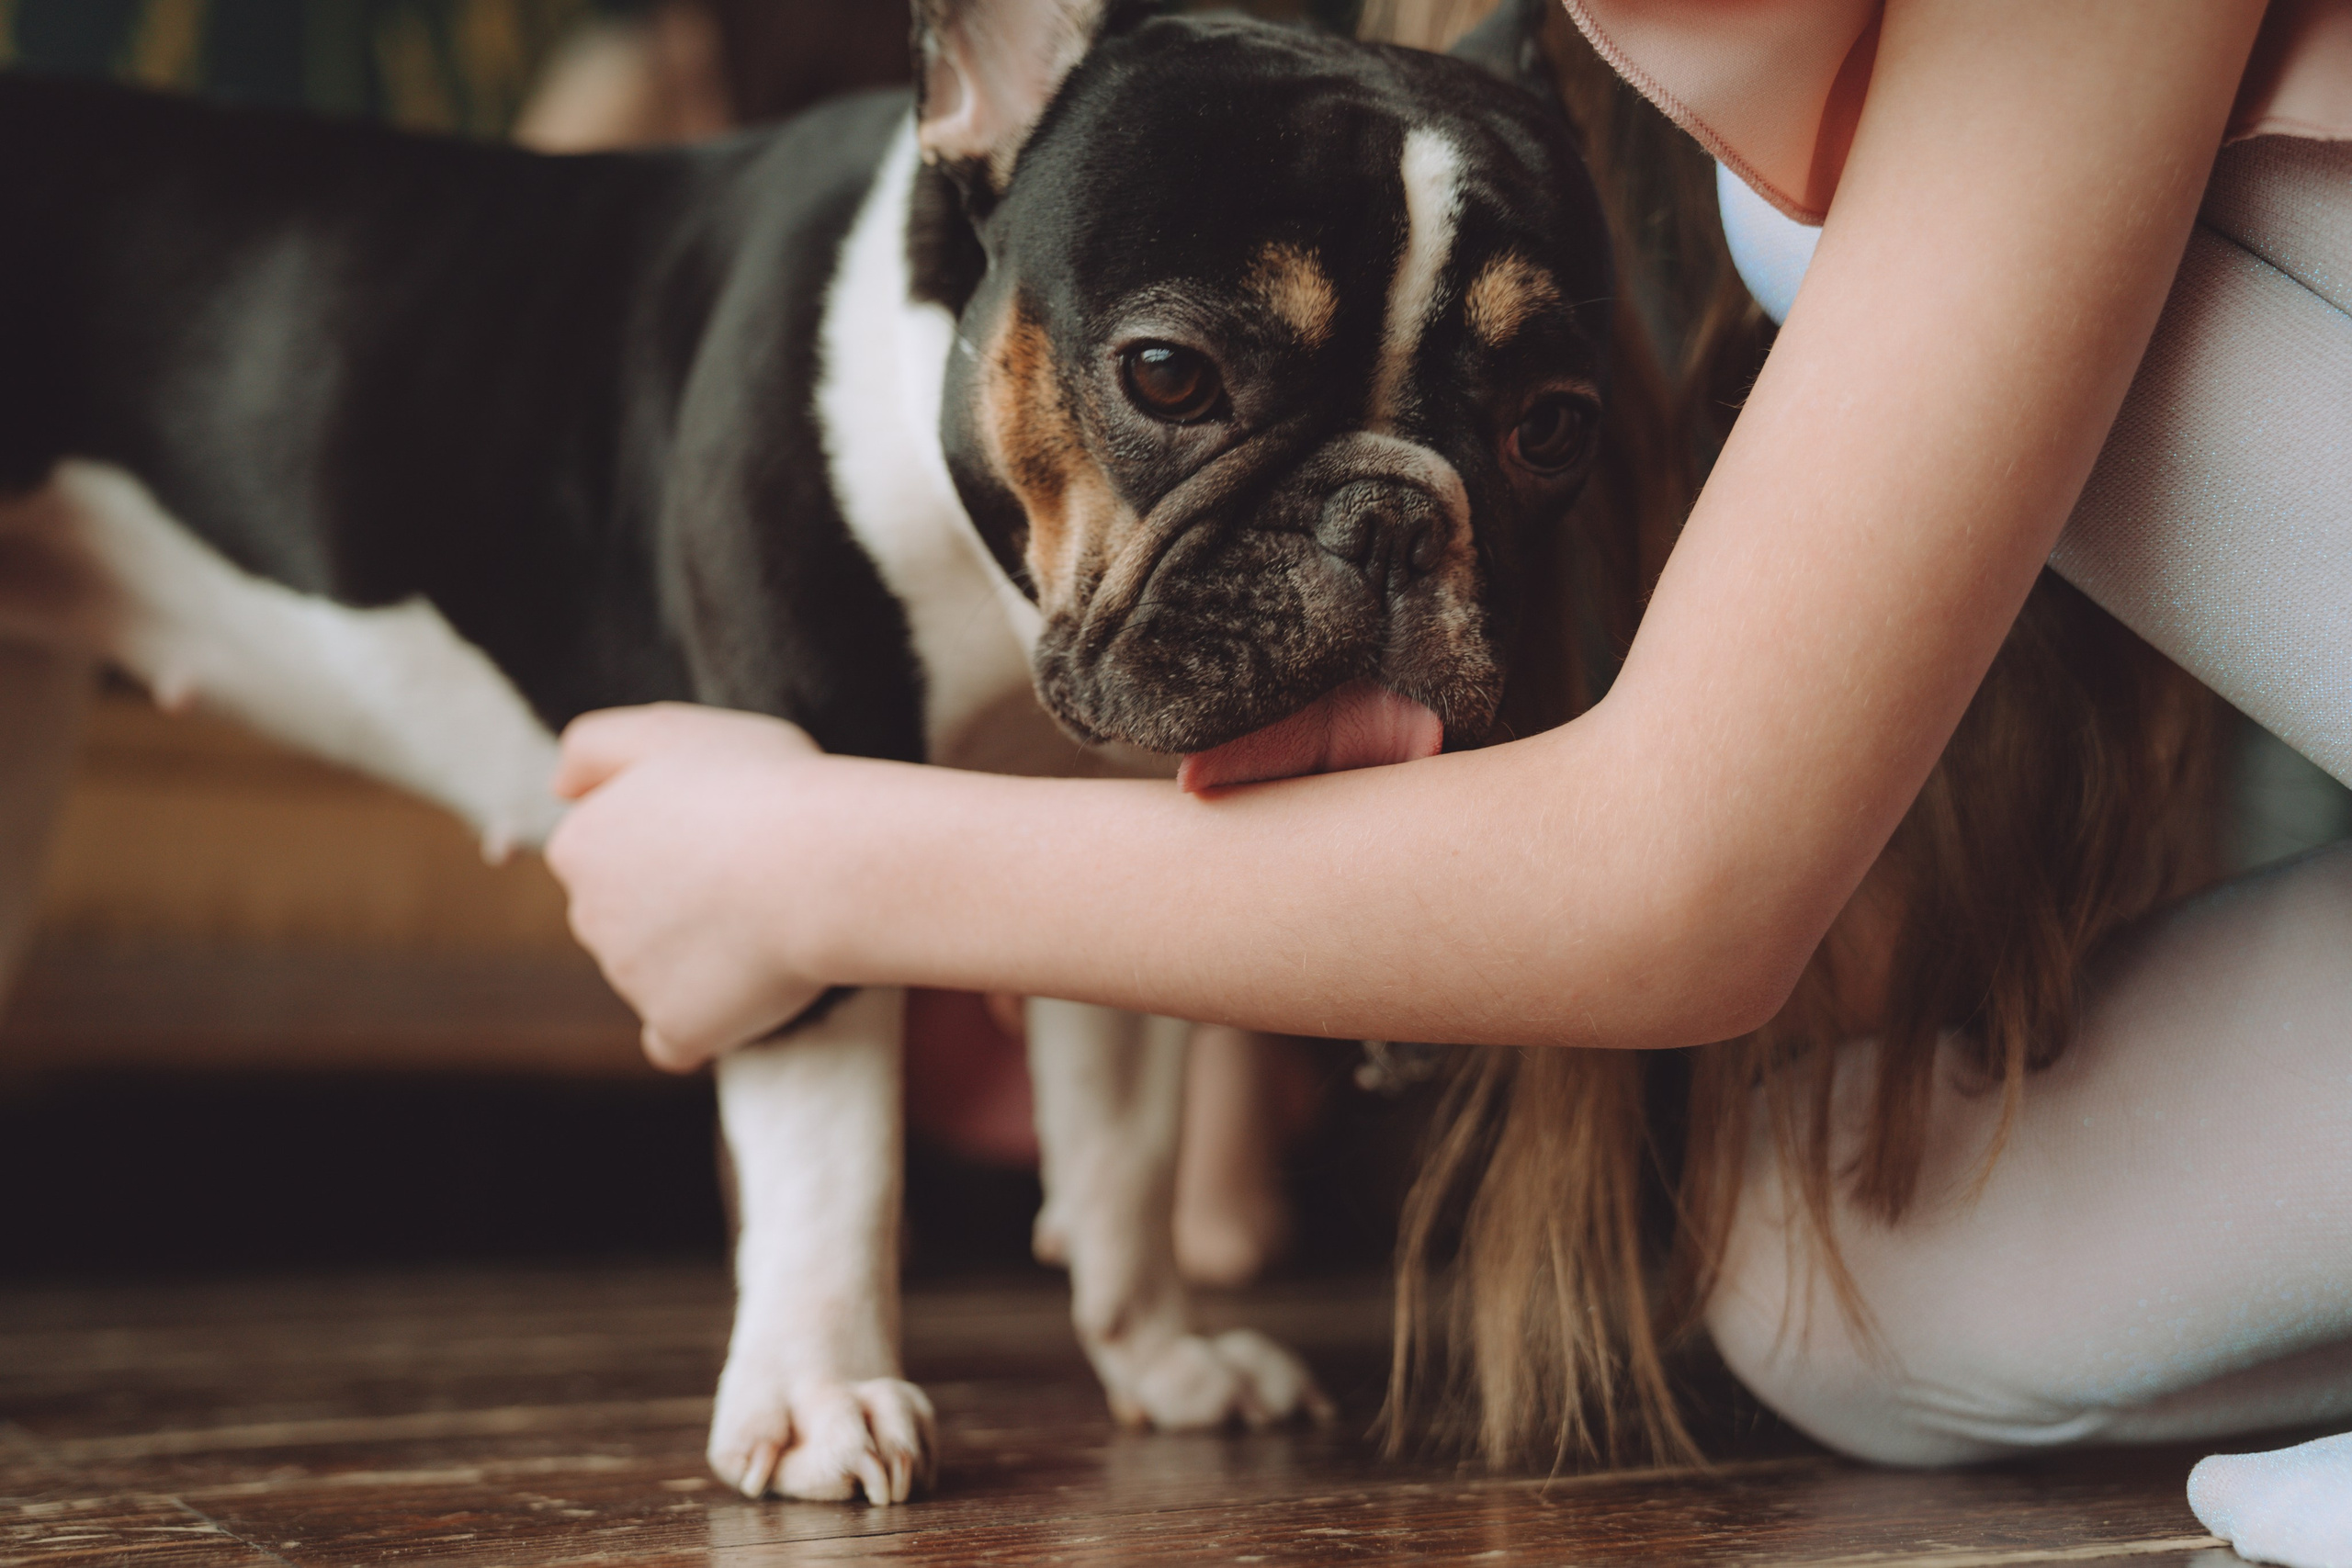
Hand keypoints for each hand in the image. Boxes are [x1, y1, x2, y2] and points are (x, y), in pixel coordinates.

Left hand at [548, 703, 832, 1070]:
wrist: (821, 865)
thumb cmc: (761, 787)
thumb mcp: (672, 731)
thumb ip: (596, 746)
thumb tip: (558, 787)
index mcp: (580, 845)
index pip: (605, 855)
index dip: (668, 841)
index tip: (722, 829)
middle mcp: (588, 916)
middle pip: (627, 918)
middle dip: (675, 905)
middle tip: (753, 874)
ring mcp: (629, 979)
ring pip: (657, 973)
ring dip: (701, 957)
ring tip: (770, 919)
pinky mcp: (676, 1026)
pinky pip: (679, 1037)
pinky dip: (706, 1022)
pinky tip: (745, 992)